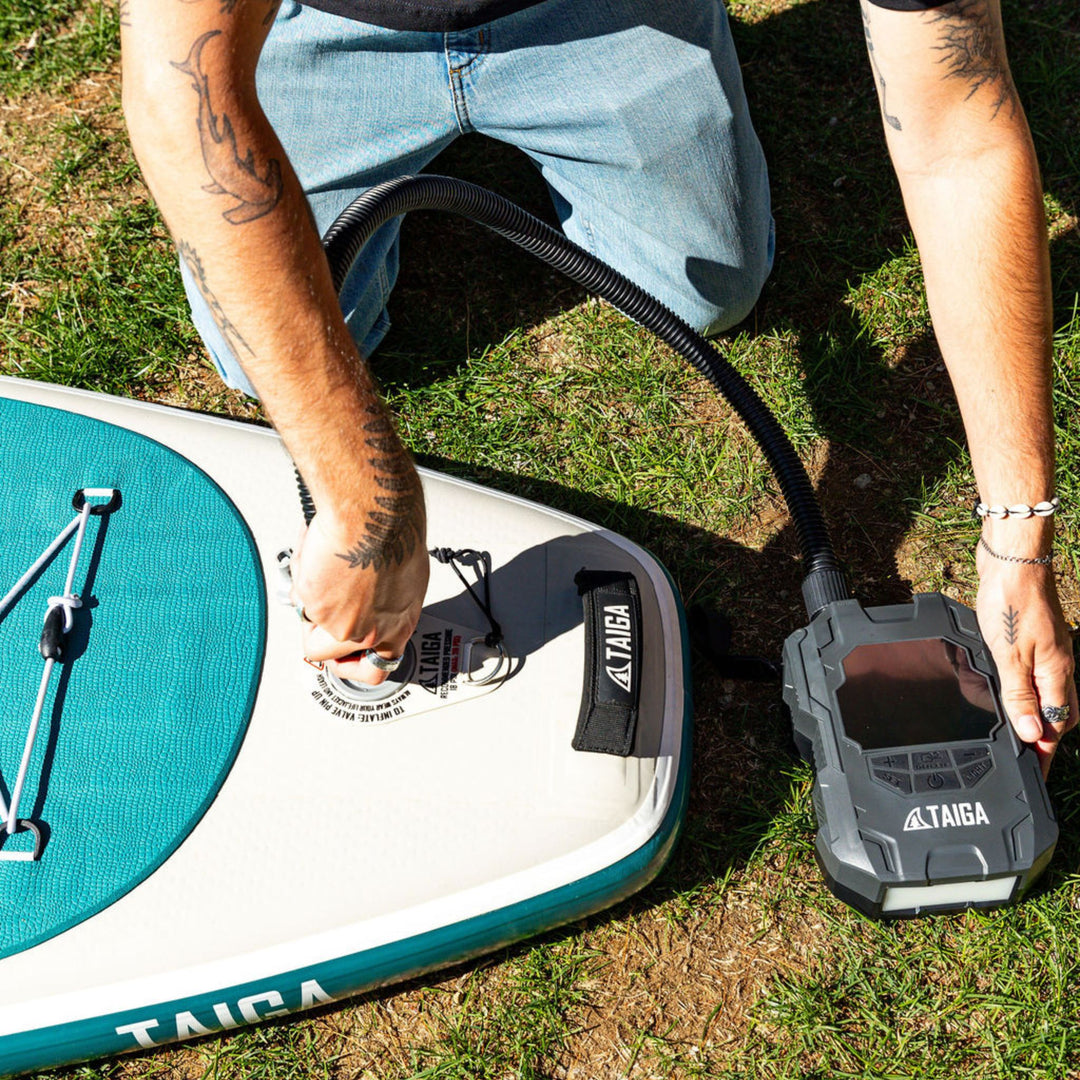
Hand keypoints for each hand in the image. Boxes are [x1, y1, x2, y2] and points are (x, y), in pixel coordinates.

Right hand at [291, 503, 428, 685]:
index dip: (355, 664)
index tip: (346, 656)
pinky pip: (299, 601)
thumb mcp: (403, 575)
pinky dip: (303, 577)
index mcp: (399, 624)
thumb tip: (372, 599)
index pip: (376, 668)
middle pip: (337, 662)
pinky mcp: (318, 610)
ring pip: (311, 632)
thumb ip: (384, 600)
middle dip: (322, 643)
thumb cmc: (395, 531)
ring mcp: (345, 625)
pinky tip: (317, 556)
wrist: (373, 514)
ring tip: (322, 576)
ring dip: (310, 608)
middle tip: (320, 618)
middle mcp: (374, 631)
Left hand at [976, 534, 1076, 776]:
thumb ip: (1019, 695)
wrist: (1012, 561)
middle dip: (1043, 737)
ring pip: (1047, 693)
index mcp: (1056, 674)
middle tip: (1025, 758)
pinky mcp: (1032, 638)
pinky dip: (1025, 689)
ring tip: (1015, 732)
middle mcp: (1057, 665)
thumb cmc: (1010, 603)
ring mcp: (1047, 651)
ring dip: (1033, 713)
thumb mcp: (1009, 655)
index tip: (1035, 774)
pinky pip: (1034, 673)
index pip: (1055, 725)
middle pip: (1058, 712)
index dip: (1044, 751)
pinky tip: (1009, 690)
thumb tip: (1033, 734)